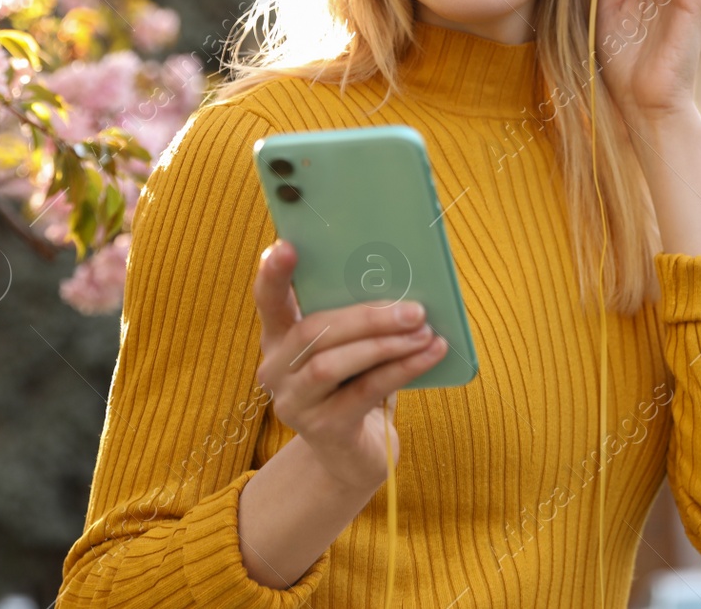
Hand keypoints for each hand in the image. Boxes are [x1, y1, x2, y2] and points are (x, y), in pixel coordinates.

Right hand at [252, 239, 448, 495]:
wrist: (354, 454)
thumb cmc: (356, 385)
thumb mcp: (352, 348)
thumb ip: (358, 319)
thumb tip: (404, 285)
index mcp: (279, 338)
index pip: (268, 301)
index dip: (272, 275)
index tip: (285, 246)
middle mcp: (276, 369)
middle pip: (313, 331)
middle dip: (366, 316)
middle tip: (414, 308)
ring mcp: (294, 402)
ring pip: (333, 363)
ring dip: (385, 344)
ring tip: (424, 330)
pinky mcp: (322, 430)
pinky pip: (364, 391)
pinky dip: (403, 369)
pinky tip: (431, 354)